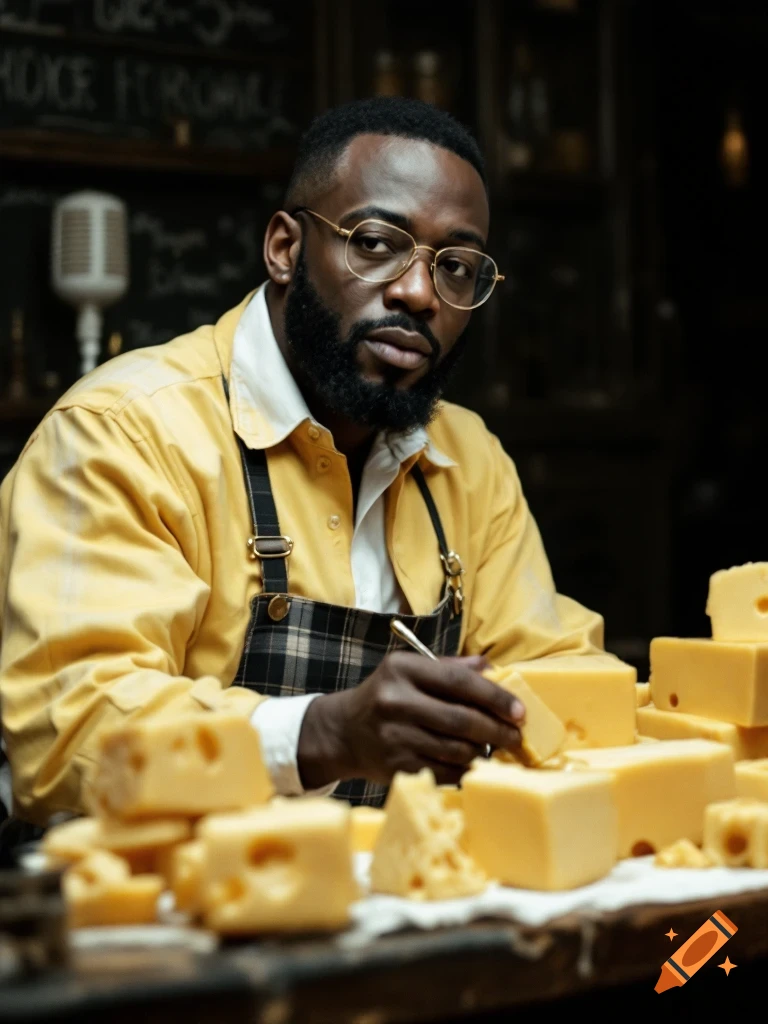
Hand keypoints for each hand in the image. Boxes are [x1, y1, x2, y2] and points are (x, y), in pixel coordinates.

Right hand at [297, 652, 524, 789]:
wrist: (344, 732)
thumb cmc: (386, 696)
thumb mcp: (410, 671)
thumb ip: (449, 668)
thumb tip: (491, 668)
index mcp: (403, 670)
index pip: (460, 683)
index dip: (495, 698)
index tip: (520, 711)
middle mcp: (396, 702)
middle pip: (462, 720)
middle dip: (497, 731)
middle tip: (515, 736)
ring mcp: (395, 737)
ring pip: (457, 750)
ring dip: (483, 751)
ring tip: (493, 747)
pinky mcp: (397, 767)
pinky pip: (445, 772)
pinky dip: (465, 770)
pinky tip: (472, 763)